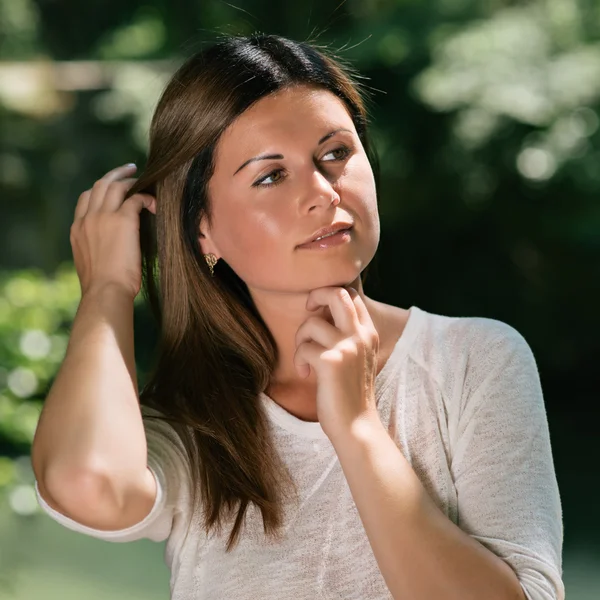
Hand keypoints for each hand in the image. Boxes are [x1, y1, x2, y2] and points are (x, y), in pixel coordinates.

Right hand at [70, 164, 155, 298]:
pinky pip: (136, 199)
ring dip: (131, 179)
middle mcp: (87, 219)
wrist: (105, 292)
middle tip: (130, 170)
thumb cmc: (103, 288)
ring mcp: (102, 217)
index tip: (113, 189)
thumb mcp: (91, 264)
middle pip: (99, 185)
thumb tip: (110, 250)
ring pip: (115, 186)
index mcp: (77, 230)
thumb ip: (96, 249)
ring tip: (145, 178)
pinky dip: (146, 198)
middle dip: (115, 175)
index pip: (86, 199)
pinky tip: (155, 204)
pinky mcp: (122, 220)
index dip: (101, 190)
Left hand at [293, 286, 380, 440]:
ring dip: (301, 339)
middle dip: (315, 295)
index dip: (331, 296)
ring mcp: (347, 347)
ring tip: (304, 358)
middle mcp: (361, 336)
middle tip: (308, 310)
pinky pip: (303, 348)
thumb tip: (320, 312)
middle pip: (336, 294)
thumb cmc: (350, 393)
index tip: (320, 312)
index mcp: (369, 334)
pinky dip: (299, 360)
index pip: (352, 296)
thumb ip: (348, 335)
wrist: (356, 426)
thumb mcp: (356, 357)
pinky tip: (306, 375)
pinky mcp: (330, 362)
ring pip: (312, 323)